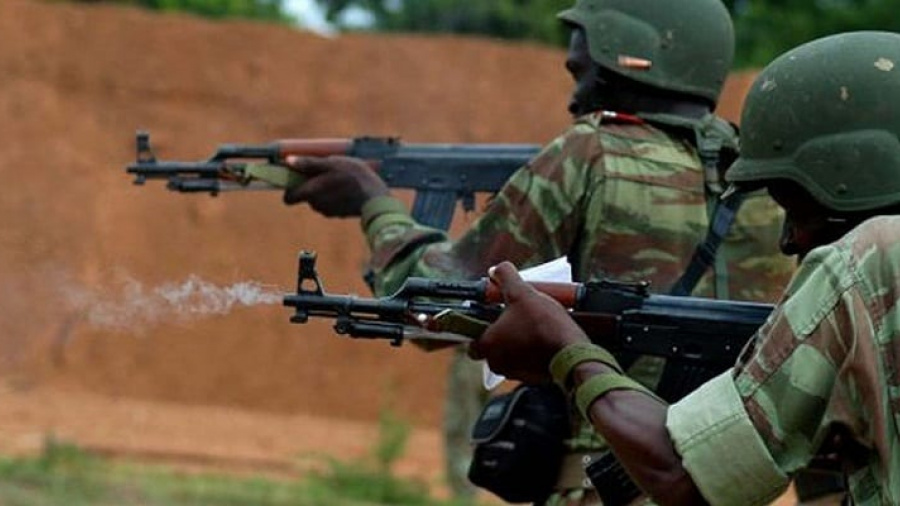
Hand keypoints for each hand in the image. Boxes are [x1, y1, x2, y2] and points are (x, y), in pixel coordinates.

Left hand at [282, 155, 389, 216]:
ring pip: (318, 198)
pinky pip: (331, 203)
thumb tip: (287, 161)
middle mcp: (316, 205)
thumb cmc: (353, 177)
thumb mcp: (331, 164)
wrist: (376, 198)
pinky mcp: (340, 214)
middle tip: (325, 170)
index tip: (297, 175)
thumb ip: (308, 163)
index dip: (290, 186)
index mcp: (310, 193)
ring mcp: (328, 211)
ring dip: (324, 188)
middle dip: (311, 183)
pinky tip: (348, 186)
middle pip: (305, 195)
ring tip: (340, 176)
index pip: (288, 197)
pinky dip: (335, 195)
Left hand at [468, 262, 589, 382]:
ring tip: (535, 323)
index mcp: (487, 346)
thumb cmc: (543, 326)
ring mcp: (516, 373)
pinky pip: (528, 361)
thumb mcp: (522, 293)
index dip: (482, 325)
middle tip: (519, 315)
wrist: (572, 353)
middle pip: (494, 345)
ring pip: (512, 353)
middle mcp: (498, 363)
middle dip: (505, 330)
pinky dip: (534, 350)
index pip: (473, 340)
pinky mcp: (534, 377)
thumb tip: (496, 269)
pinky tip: (545, 336)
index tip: (495, 314)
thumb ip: (506, 278)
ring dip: (520, 339)